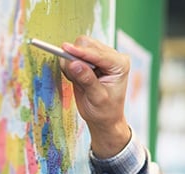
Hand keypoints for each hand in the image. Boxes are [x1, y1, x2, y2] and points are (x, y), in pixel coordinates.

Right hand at [60, 36, 131, 157]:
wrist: (105, 118)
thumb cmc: (105, 111)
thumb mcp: (97, 99)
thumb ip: (87, 80)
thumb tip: (74, 64)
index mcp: (120, 64)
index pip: (98, 53)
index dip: (80, 52)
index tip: (65, 49)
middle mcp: (113, 57)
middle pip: (87, 44)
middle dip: (75, 56)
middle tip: (72, 76)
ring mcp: (102, 56)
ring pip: (79, 46)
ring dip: (72, 60)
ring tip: (77, 81)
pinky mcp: (91, 59)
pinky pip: (75, 54)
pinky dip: (71, 64)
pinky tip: (76, 78)